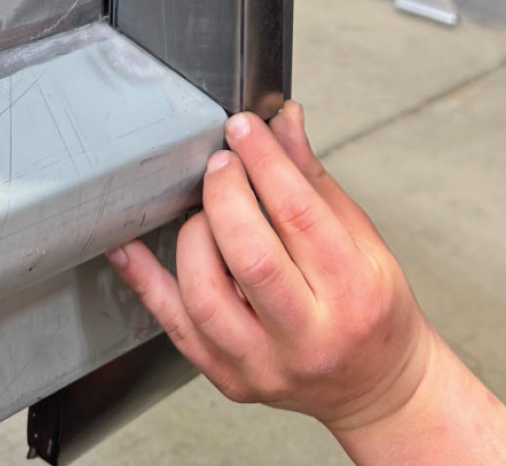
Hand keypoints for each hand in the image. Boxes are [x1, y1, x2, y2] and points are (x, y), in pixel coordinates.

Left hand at [107, 102, 432, 444]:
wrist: (376, 385)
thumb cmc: (373, 309)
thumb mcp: (363, 238)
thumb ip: (313, 179)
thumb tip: (282, 121)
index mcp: (352, 291)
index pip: (300, 215)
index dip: (265, 162)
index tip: (244, 129)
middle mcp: (309, 336)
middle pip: (251, 258)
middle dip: (225, 195)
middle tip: (221, 162)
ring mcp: (266, 365)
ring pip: (206, 298)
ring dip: (193, 235)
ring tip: (202, 207)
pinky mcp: (232, 380)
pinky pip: (176, 328)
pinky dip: (146, 283)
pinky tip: (129, 249)